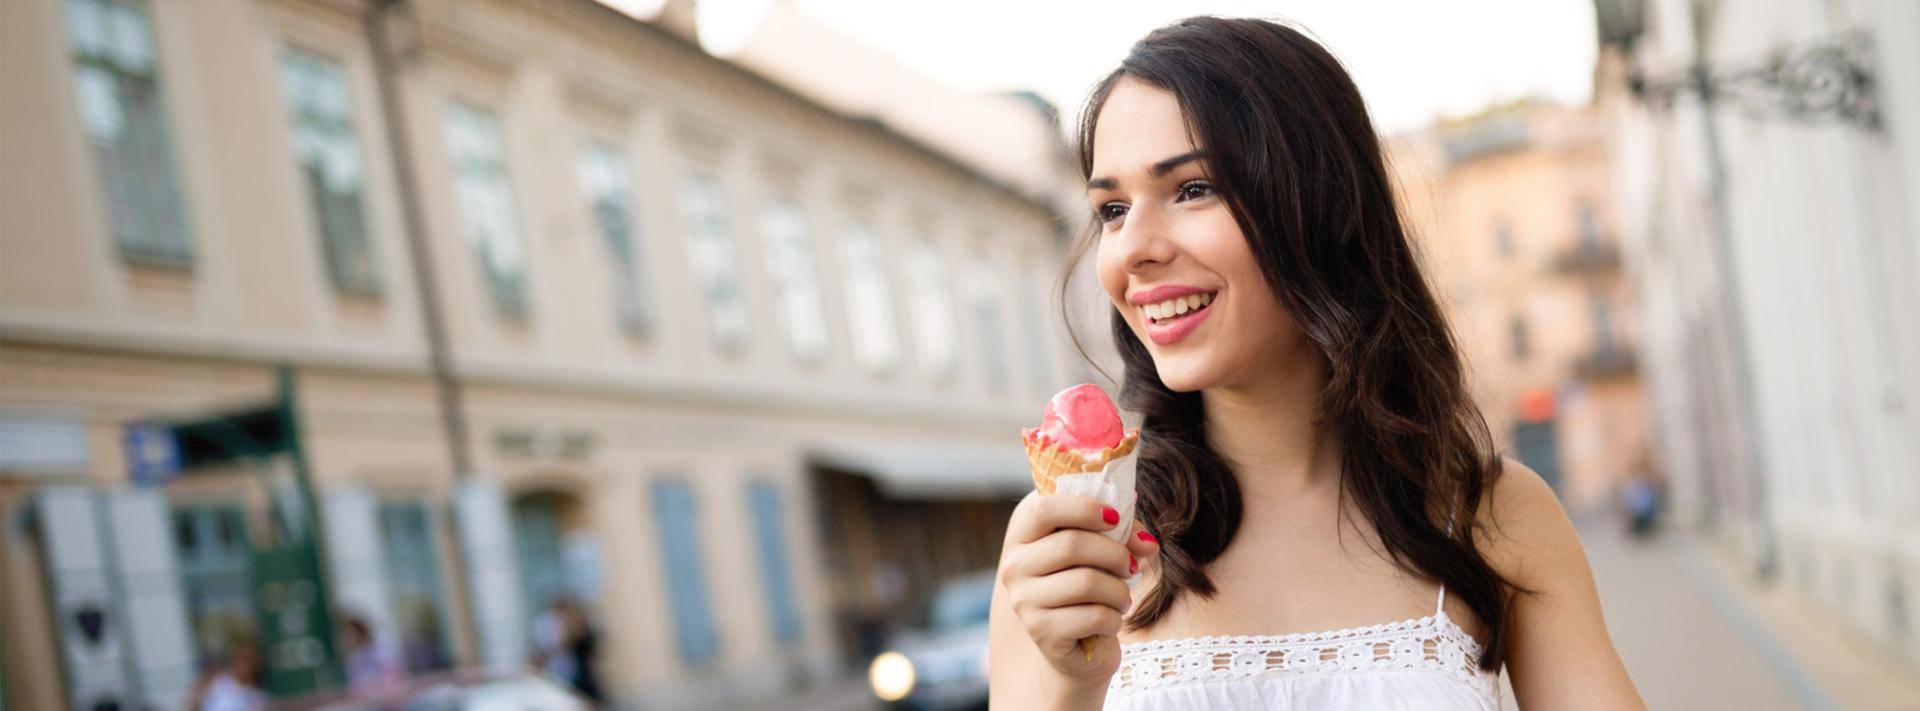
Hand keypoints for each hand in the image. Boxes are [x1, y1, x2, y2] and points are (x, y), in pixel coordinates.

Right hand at [997, 492, 1161, 681]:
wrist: (1074, 642)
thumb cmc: (1086, 583)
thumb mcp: (1101, 549)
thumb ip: (1122, 534)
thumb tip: (1147, 543)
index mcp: (1022, 535)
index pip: (1042, 509)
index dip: (1083, 508)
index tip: (1114, 518)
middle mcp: (1014, 566)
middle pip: (1071, 545)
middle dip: (1115, 554)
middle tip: (1131, 566)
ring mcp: (1023, 600)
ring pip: (1087, 582)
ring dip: (1119, 591)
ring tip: (1123, 598)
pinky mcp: (1041, 631)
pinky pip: (1094, 616)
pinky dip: (1114, 618)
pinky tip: (1111, 621)